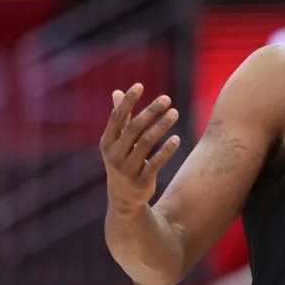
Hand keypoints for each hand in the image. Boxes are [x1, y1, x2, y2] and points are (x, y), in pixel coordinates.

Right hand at [99, 83, 180, 212]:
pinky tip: (177, 138)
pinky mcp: (141, 181)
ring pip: (146, 143)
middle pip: (134, 128)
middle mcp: (115, 154)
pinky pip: (155, 163)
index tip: (140, 85)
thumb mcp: (117, 142)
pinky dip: (166, 150)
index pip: (117, 117)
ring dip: (161, 126)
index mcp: (108, 142)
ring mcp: (127, 168)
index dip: (127, 101)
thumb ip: (120, 119)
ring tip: (175, 112)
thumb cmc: (122, 162)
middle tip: (167, 98)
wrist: (123, 199)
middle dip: (151, 111)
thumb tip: (117, 92)